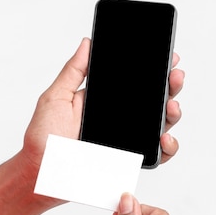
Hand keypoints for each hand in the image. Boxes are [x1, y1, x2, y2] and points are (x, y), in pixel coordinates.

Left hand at [20, 40, 184, 189]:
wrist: (41, 172)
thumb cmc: (42, 138)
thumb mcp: (55, 97)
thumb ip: (73, 71)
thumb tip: (87, 43)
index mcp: (103, 101)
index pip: (134, 82)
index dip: (154, 69)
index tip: (168, 56)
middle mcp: (119, 119)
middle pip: (154, 99)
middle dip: (170, 85)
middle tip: (173, 76)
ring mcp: (126, 140)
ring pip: (160, 124)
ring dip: (173, 113)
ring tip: (171, 105)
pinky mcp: (129, 160)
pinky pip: (157, 154)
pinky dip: (169, 147)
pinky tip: (165, 137)